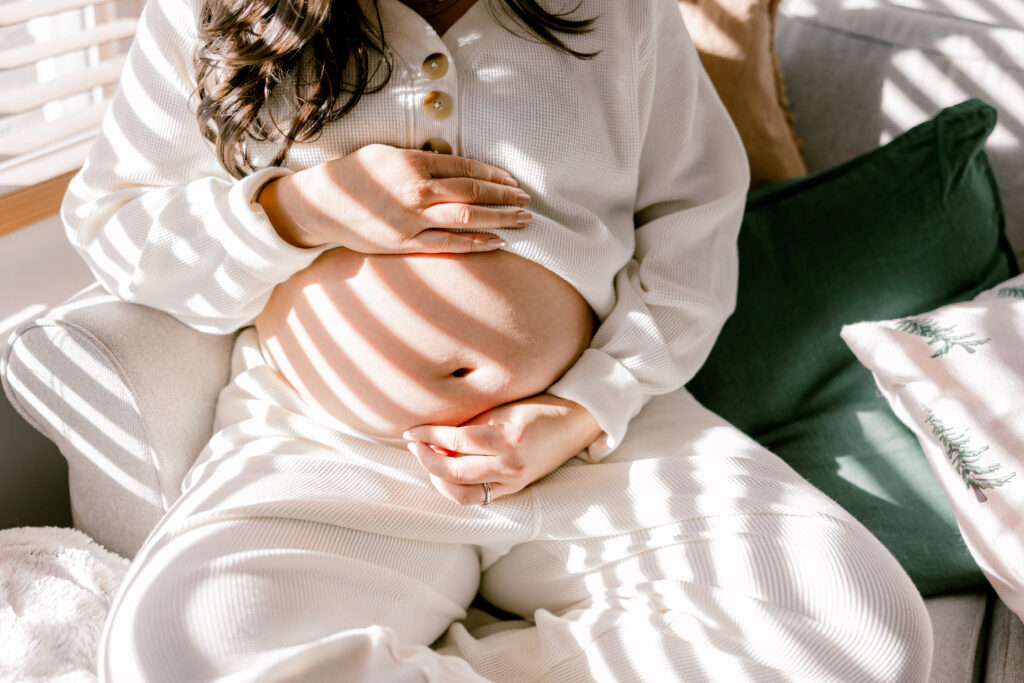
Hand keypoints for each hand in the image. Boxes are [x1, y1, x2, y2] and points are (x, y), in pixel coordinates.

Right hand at [258, 144, 531, 250]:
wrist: (320, 205)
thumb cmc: (355, 175)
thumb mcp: (388, 154)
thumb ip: (422, 160)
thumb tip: (456, 167)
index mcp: (413, 164)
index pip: (466, 169)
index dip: (495, 176)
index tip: (514, 182)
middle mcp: (416, 191)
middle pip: (473, 194)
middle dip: (505, 198)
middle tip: (527, 201)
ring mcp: (411, 220)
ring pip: (466, 219)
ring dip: (499, 219)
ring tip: (522, 220)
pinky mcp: (405, 244)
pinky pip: (448, 244)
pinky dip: (475, 243)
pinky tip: (497, 242)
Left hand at [403, 394, 601, 505]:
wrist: (575, 421)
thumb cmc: (538, 405)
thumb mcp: (503, 407)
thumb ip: (470, 423)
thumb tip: (434, 434)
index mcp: (507, 439)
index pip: (456, 442)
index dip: (428, 435)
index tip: (411, 429)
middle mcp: (510, 466)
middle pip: (454, 473)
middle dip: (426, 459)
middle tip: (414, 444)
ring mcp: (514, 482)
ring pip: (462, 494)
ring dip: (439, 479)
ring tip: (430, 459)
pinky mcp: (516, 489)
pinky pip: (478, 496)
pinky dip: (457, 487)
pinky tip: (449, 471)